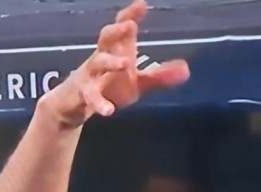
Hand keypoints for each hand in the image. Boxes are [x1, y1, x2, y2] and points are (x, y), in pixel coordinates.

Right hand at [38, 0, 188, 129]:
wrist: (74, 104)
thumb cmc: (108, 86)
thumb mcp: (137, 83)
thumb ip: (159, 77)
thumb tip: (186, 70)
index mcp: (116, 50)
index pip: (123, 28)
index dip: (131, 15)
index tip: (142, 5)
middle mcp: (101, 56)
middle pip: (106, 37)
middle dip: (117, 30)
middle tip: (130, 26)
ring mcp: (90, 74)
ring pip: (97, 62)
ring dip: (110, 61)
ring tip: (125, 63)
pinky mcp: (82, 93)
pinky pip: (90, 96)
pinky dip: (99, 103)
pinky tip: (108, 111)